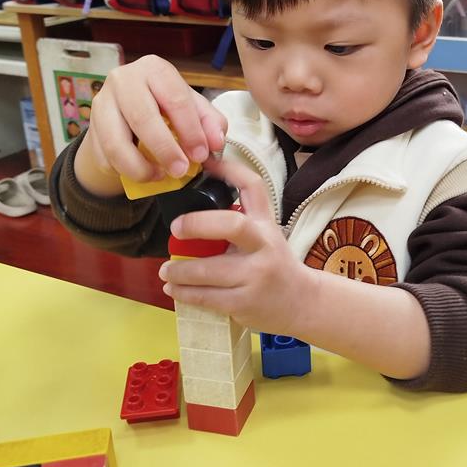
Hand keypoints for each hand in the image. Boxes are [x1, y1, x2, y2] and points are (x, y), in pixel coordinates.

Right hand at [75, 55, 226, 195]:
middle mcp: (123, 80)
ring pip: (116, 142)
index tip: (201, 154)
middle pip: (142, 117)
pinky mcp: (90, 128)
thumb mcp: (192, 108)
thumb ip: (209, 122)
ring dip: (140, 167)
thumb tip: (216, 142)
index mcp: (154, 69)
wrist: (126, 112)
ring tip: (160, 176)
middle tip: (180, 170)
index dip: (190, 130)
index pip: (174, 98)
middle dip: (165, 149)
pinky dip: (124, 172)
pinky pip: (105, 157)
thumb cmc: (164, 107)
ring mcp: (102, 103)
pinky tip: (142, 174)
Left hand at [158, 159, 314, 333]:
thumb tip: (195, 197)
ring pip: (209, 270)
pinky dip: (184, 293)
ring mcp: (255, 276)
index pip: (253, 187)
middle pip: (232, 225)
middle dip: (197, 223)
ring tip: (165, 270)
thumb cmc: (273, 263)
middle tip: (175, 228)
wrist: (300, 301)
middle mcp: (263, 245)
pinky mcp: (244, 303)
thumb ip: (239, 218)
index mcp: (265, 224)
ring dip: (180, 270)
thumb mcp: (265, 234)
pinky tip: (173, 289)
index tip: (205, 163)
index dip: (229, 170)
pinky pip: (207, 297)